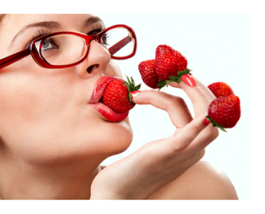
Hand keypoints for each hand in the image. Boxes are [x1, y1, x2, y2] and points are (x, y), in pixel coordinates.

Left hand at [90, 76, 218, 198]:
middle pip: (209, 112)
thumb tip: (153, 115)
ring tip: (163, 81)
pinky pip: (186, 137)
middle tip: (173, 75)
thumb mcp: (153, 152)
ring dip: (185, 94)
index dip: (187, 93)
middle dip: (196, 89)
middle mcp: (190, 151)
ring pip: (202, 118)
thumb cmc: (128, 173)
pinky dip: (191, 122)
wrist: (114, 196)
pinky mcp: (165, 156)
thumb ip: (164, 140)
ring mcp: (180, 154)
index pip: (199, 113)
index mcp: (187, 148)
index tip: (163, 81)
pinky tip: (182, 101)